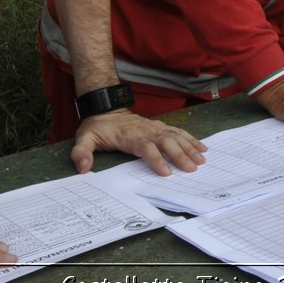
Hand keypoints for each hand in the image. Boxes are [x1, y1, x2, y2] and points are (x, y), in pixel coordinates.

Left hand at [72, 109, 207, 176]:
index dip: (156, 159)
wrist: (106, 110)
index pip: (146, 147)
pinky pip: (178, 132)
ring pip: (176, 137)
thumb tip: (84, 169)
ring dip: (190, 147)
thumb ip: (82, 153)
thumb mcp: (84, 139)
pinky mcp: (160, 127)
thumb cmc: (97, 128)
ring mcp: (155, 128)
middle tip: (193, 168)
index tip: (166, 172)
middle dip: (181, 155)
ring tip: (202, 160)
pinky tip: (201, 147)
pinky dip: (191, 139)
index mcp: (129, 136)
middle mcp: (146, 131)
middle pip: (167, 142)